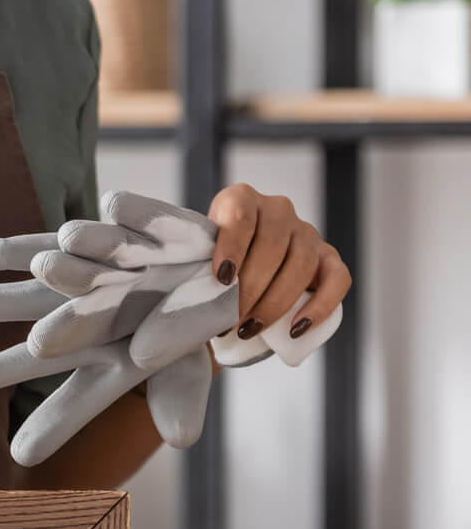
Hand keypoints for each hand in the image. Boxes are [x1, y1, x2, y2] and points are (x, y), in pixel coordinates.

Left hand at [207, 182, 351, 342]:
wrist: (233, 273)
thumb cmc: (207, 266)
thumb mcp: (196, 257)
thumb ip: (195, 266)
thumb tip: (190, 301)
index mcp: (240, 199)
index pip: (239, 216)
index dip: (231, 247)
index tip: (221, 279)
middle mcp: (277, 210)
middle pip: (272, 245)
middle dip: (250, 289)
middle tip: (230, 321)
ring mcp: (307, 232)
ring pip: (302, 263)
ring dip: (276, 302)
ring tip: (250, 329)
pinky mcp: (329, 257)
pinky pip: (338, 279)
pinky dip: (320, 306)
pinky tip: (296, 329)